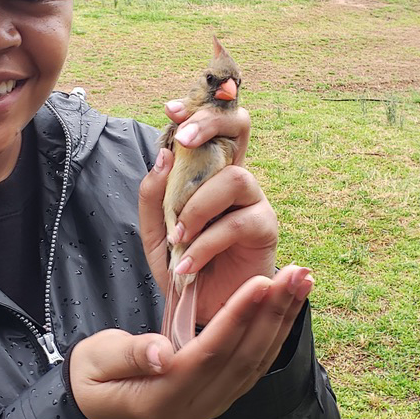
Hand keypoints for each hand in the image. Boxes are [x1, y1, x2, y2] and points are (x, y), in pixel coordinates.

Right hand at [69, 266, 312, 418]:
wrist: (92, 406)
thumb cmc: (92, 376)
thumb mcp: (96, 361)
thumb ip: (128, 354)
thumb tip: (161, 351)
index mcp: (164, 398)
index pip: (210, 353)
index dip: (237, 317)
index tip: (261, 282)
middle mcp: (196, 407)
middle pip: (243, 358)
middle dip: (273, 313)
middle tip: (298, 274)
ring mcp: (210, 404)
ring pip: (255, 362)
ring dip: (281, 321)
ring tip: (301, 283)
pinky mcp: (217, 395)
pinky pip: (252, 365)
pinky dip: (273, 334)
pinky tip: (286, 308)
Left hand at [139, 101, 279, 324]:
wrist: (201, 310)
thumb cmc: (182, 264)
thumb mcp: (154, 231)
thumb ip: (154, 195)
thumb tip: (163, 156)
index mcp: (209, 170)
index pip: (213, 125)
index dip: (199, 108)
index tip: (171, 109)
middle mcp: (235, 177)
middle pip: (240, 126)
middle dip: (211, 124)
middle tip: (183, 141)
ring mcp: (254, 200)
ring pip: (235, 177)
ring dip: (199, 204)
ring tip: (178, 234)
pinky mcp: (265, 229)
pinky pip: (236, 223)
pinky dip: (205, 243)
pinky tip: (187, 264)